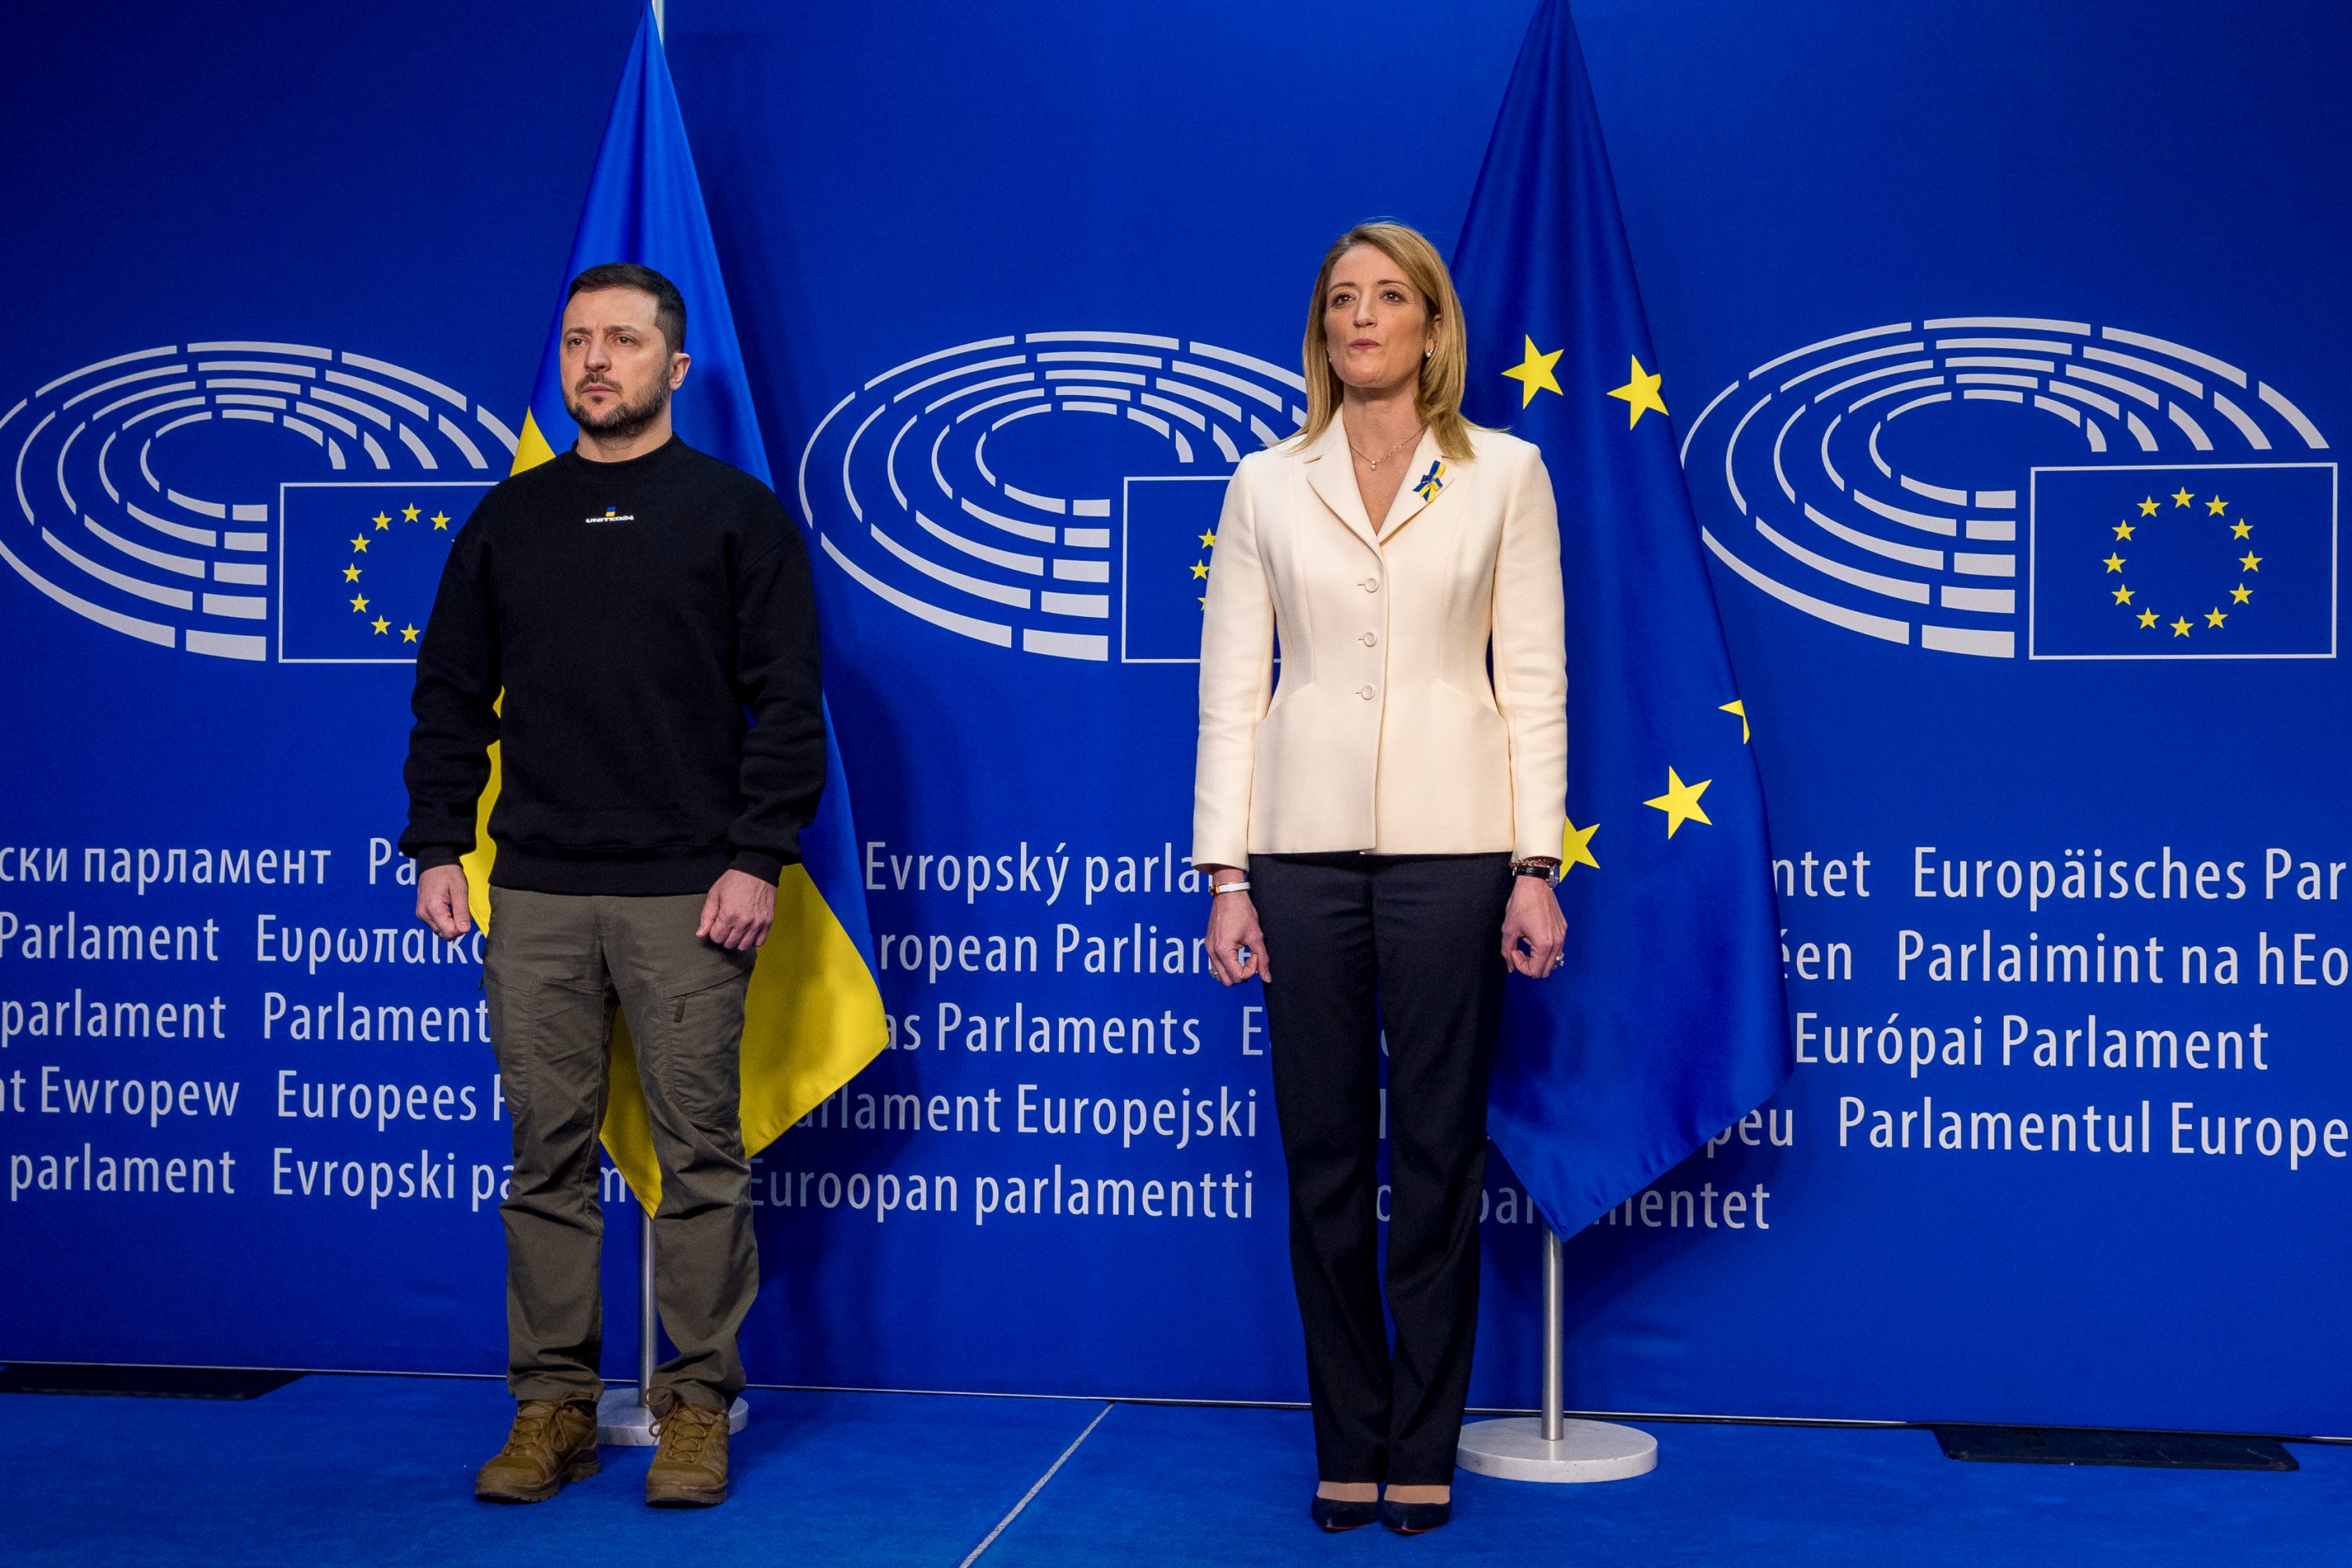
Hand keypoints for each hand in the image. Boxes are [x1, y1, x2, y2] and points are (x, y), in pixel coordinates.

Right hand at [416, 863, 472, 940]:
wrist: (435, 863)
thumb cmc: (448, 874)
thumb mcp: (460, 890)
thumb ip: (462, 911)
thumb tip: (465, 930)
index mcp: (433, 909)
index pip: (449, 933)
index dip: (461, 928)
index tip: (465, 915)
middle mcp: (424, 914)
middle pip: (444, 934)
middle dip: (456, 926)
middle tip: (459, 909)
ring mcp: (421, 914)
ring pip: (440, 930)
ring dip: (450, 923)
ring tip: (453, 906)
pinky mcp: (421, 913)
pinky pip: (435, 924)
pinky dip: (444, 920)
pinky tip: (447, 907)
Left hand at [698, 869, 776, 950]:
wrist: (757, 871)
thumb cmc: (735, 880)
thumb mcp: (715, 894)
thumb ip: (707, 916)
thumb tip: (701, 933)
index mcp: (729, 915)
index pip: (717, 938)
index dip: (714, 931)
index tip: (717, 924)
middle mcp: (744, 922)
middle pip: (729, 944)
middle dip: (724, 936)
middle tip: (726, 925)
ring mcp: (757, 923)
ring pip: (744, 946)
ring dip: (737, 940)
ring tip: (736, 929)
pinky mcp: (768, 922)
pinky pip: (759, 942)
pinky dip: (752, 940)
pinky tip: (748, 931)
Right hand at [1201, 867, 1270, 985]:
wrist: (1229, 894)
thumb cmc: (1241, 911)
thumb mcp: (1256, 936)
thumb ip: (1262, 959)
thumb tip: (1267, 977)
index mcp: (1223, 950)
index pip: (1238, 976)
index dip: (1251, 970)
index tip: (1255, 955)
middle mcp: (1212, 952)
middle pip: (1227, 980)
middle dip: (1242, 974)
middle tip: (1251, 958)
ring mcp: (1208, 948)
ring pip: (1220, 975)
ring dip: (1233, 970)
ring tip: (1243, 956)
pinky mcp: (1209, 944)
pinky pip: (1216, 964)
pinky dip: (1227, 964)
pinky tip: (1236, 952)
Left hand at [1500, 874, 1565, 978]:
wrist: (1534, 884)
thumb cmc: (1522, 903)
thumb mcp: (1509, 929)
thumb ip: (1507, 951)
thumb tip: (1510, 966)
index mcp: (1544, 944)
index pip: (1535, 971)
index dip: (1520, 965)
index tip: (1514, 951)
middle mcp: (1557, 942)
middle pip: (1545, 971)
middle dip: (1530, 964)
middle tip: (1519, 950)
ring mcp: (1562, 936)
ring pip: (1551, 960)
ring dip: (1537, 957)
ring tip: (1526, 942)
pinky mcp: (1563, 929)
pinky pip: (1556, 948)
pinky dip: (1544, 948)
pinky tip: (1534, 935)